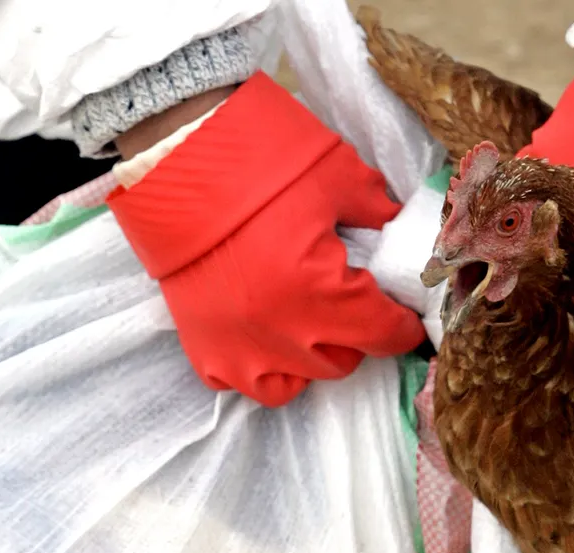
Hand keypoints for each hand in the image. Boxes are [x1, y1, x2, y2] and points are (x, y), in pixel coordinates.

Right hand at [108, 72, 424, 406]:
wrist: (165, 148)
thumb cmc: (253, 154)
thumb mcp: (335, 172)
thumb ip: (375, 210)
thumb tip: (395, 228)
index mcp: (322, 293)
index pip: (385, 334)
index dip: (404, 325)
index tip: (407, 314)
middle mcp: (283, 334)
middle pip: (343, 361)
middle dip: (358, 334)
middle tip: (353, 300)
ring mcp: (238, 347)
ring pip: (296, 382)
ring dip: (312, 356)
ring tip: (311, 322)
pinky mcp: (200, 346)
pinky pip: (241, 382)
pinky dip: (261, 366)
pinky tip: (267, 334)